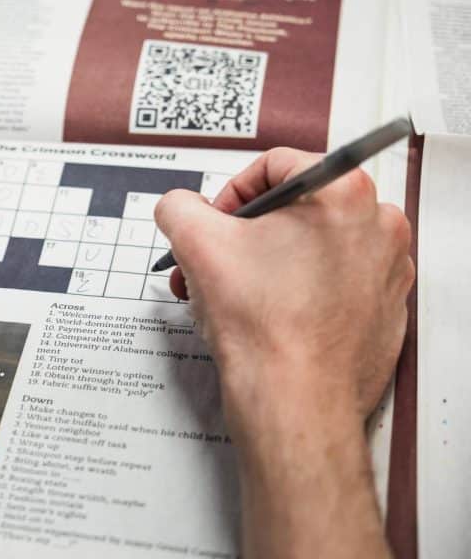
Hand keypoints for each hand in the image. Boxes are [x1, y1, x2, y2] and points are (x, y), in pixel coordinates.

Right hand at [154, 147, 412, 424]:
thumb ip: (179, 206)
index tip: (216, 223)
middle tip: (218, 259)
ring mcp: (386, 270)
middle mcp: (377, 225)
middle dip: (244, 233)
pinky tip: (266, 312)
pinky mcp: (383, 308)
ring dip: (266, 261)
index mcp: (343, 192)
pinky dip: (297, 289)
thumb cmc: (262, 327)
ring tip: (233, 291)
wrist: (294, 400)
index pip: (274, 164)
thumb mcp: (195, 242)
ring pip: (312, 245)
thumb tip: (181, 207)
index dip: (231, 192)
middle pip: (295, 207)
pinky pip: (333, 281)